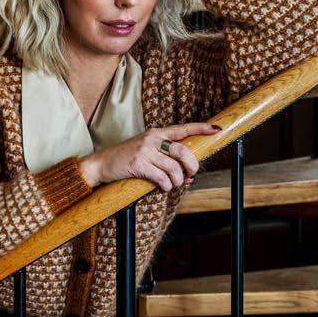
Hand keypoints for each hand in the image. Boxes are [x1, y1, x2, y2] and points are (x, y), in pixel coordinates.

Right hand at [78, 122, 221, 191]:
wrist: (101, 164)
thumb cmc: (126, 160)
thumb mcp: (147, 153)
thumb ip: (167, 160)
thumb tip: (189, 177)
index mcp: (156, 133)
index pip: (183, 129)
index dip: (201, 128)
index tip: (216, 129)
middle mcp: (152, 139)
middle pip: (183, 151)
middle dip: (192, 166)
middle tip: (191, 174)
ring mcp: (145, 151)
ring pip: (174, 168)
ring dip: (178, 180)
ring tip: (173, 184)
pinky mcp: (138, 164)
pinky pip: (162, 178)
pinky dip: (166, 186)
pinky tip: (163, 187)